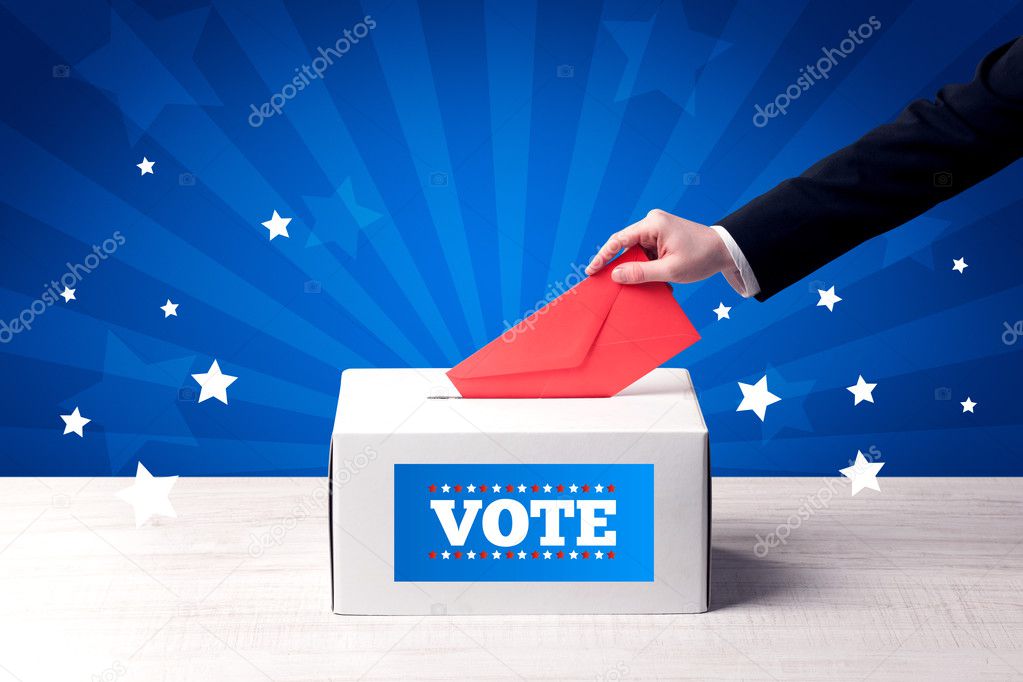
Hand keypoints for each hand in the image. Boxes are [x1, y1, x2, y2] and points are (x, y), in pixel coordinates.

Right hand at [585, 209, 737, 285]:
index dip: (603, 256)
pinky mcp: (663, 238)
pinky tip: (654, 280)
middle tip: (610, 285)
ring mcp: (658, 230)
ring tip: (643, 285)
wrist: (725, 251)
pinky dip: (648, 268)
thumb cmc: (701, 258)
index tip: (592, 271)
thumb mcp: (670, 270)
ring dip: (638, 269)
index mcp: (653, 224)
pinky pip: (647, 254)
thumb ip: (641, 273)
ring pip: (637, 252)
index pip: (619, 240)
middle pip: (626, 246)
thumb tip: (615, 275)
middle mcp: (653, 223)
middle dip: (621, 266)